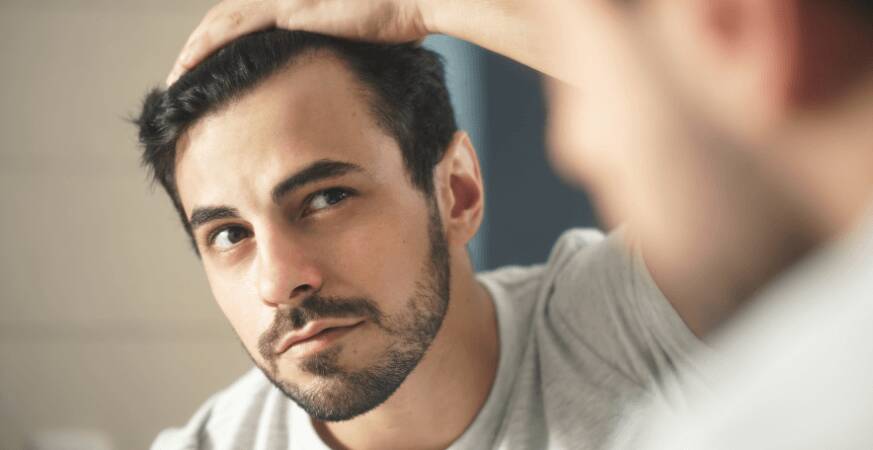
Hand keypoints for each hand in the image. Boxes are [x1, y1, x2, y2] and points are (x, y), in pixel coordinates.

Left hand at [167, 0, 427, 84]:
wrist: (416, 1)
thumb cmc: (401, 20)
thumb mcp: (364, 41)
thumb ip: (342, 52)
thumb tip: (346, 79)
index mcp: (298, 4)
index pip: (247, 20)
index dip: (222, 42)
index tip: (208, 69)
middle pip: (227, 19)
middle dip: (199, 47)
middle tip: (180, 74)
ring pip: (222, 22)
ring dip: (194, 49)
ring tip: (175, 75)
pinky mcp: (289, 10)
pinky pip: (235, 29)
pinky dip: (207, 47)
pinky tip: (189, 64)